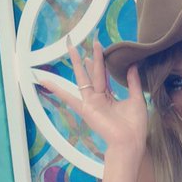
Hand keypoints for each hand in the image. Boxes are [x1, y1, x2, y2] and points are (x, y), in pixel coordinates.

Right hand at [37, 36, 147, 157]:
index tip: (99, 47)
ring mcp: (91, 103)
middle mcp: (98, 98)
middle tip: (88, 40)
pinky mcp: (86, 108)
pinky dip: (56, 89)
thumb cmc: (135, 125)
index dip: (101, 62)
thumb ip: (133, 82)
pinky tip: (44, 80)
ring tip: (71, 47)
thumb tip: (133, 65)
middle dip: (90, 57)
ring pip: (83, 78)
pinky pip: (68, 98)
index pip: (103, 76)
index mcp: (109, 97)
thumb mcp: (137, 99)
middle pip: (93, 73)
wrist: (130, 141)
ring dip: (77, 63)